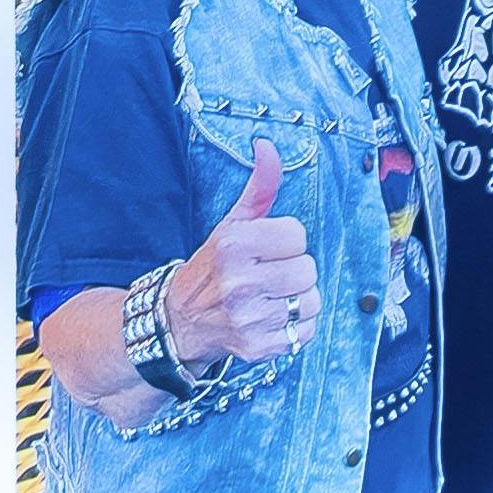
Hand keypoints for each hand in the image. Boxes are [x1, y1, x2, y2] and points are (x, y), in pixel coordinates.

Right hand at [162, 141, 311, 371]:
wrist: (180, 321)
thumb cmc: (214, 267)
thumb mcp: (230, 224)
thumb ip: (257, 188)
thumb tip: (268, 146)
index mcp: (232, 245)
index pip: (298, 235)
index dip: (285, 241)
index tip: (263, 250)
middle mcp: (238, 282)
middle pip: (308, 269)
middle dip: (293, 270)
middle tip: (266, 275)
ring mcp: (249, 318)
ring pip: (312, 300)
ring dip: (298, 299)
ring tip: (269, 297)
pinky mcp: (260, 347)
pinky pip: (308, 331)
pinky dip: (296, 327)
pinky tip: (270, 319)